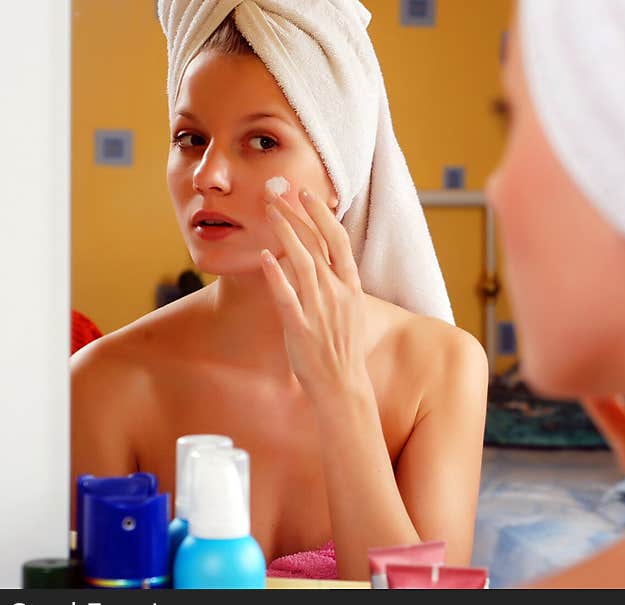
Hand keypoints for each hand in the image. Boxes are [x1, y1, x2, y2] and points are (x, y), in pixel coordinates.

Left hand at [260, 187, 368, 396]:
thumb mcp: (349, 309)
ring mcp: (319, 309)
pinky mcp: (300, 327)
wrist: (342, 384)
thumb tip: (320, 258)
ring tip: (269, 211)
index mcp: (351, 286)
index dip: (321, 214)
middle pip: (316, 243)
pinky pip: (286, 296)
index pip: (337, 240)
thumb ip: (336, 283)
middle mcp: (337, 293)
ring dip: (285, 232)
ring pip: (302, 262)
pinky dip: (276, 274)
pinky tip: (265, 256)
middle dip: (296, 213)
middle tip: (276, 191)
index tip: (305, 194)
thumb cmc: (343, 347)